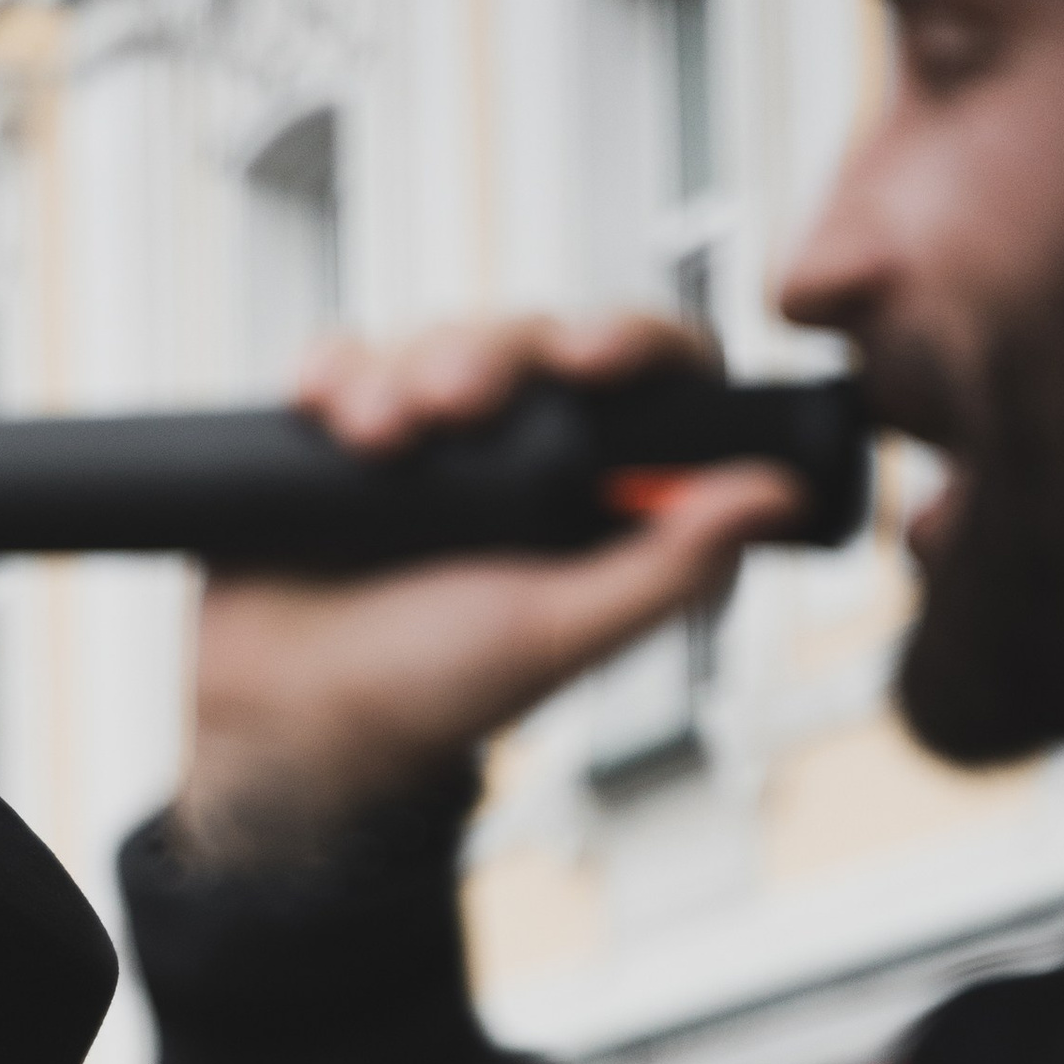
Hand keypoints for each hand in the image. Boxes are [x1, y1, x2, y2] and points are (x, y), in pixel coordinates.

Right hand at [178, 312, 802, 858]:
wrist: (288, 726)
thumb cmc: (427, 699)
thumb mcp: (558, 636)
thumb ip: (668, 571)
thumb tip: (776, 494)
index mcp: (590, 500)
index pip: (645, 380)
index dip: (631, 343)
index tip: (590, 356)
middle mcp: (518, 461)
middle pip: (532, 340)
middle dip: (490, 356)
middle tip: (453, 407)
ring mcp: (428, 442)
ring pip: (437, 336)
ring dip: (404, 369)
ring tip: (373, 437)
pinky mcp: (342, 434)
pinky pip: (347, 358)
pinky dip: (336, 370)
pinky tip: (325, 410)